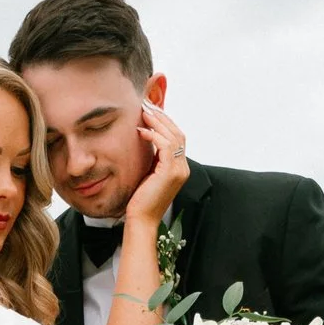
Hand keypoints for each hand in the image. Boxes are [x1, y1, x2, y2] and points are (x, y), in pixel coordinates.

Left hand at [123, 102, 190, 229]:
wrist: (141, 219)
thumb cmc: (140, 200)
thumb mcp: (148, 174)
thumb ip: (152, 158)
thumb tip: (144, 138)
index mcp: (179, 168)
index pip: (177, 138)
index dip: (165, 122)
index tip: (151, 111)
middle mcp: (183, 167)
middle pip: (178, 133)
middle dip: (163, 117)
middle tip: (147, 105)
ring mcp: (179, 170)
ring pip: (173, 137)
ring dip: (158, 123)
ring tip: (143, 113)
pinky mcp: (170, 173)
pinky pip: (165, 146)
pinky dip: (154, 136)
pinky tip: (141, 131)